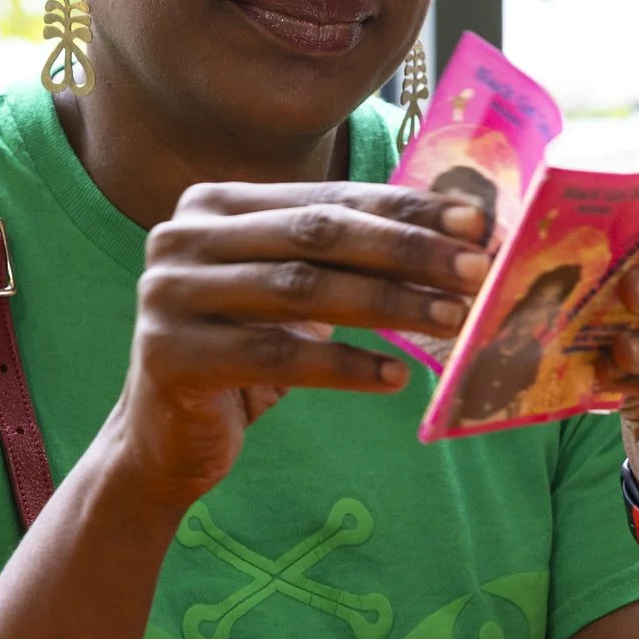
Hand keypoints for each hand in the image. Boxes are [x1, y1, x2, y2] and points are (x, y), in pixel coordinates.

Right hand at [101, 182, 489, 509]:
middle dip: (407, 251)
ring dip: (390, 304)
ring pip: (303, 291)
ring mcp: (169, 294)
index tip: (477, 224)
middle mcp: (183, 237)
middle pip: (317, 235)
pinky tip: (396, 375)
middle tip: (477, 270)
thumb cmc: (244, 354)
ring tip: (453, 320)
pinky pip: (279, 357)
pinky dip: (346, 366)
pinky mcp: (171, 355)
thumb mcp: (287, 294)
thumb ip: (343, 257)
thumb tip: (457, 237)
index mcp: (214, 204)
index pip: (328, 197)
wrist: (162, 440)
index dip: (406, 209)